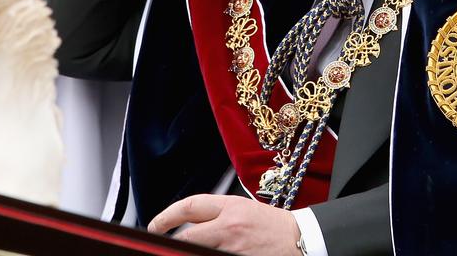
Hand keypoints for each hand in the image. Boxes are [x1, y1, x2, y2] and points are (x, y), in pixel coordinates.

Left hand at [148, 194, 299, 255]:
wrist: (300, 240)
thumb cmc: (273, 226)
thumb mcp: (244, 210)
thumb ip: (218, 216)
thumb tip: (192, 226)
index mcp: (231, 206)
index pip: (190, 206)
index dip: (167, 215)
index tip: (155, 224)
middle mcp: (229, 226)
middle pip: (187, 235)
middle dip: (172, 242)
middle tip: (163, 245)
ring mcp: (233, 247)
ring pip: (196, 251)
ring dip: (189, 252)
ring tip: (186, 251)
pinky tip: (207, 255)